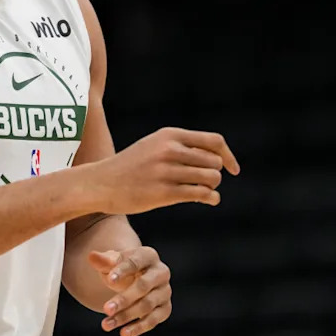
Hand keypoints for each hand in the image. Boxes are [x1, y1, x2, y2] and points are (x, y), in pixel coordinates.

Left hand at [88, 247, 170, 335]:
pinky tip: (123, 333)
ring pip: (147, 305)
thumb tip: (92, 256)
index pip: (135, 263)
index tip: (110, 280)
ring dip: (126, 316)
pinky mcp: (165, 308)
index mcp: (148, 255)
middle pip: (143, 286)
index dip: (122, 271)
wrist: (135, 278)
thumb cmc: (122, 268)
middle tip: (106, 309)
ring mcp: (165, 291)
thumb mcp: (113, 262)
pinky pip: (154, 320)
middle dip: (124, 299)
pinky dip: (138, 327)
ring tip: (107, 324)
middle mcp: (161, 272)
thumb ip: (103, 261)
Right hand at [89, 127, 239, 214]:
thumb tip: (218, 157)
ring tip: (203, 191)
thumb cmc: (131, 166)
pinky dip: (210, 198)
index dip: (228, 156)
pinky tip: (206, 200)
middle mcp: (169, 150)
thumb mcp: (154, 146)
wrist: (102, 183)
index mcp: (169, 135)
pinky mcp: (164, 193)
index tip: (233, 169)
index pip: (214, 142)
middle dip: (215, 174)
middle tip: (204, 182)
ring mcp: (166, 171)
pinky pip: (201, 194)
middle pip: (215, 162)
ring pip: (211, 178)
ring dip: (212, 187)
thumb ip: (183, 147)